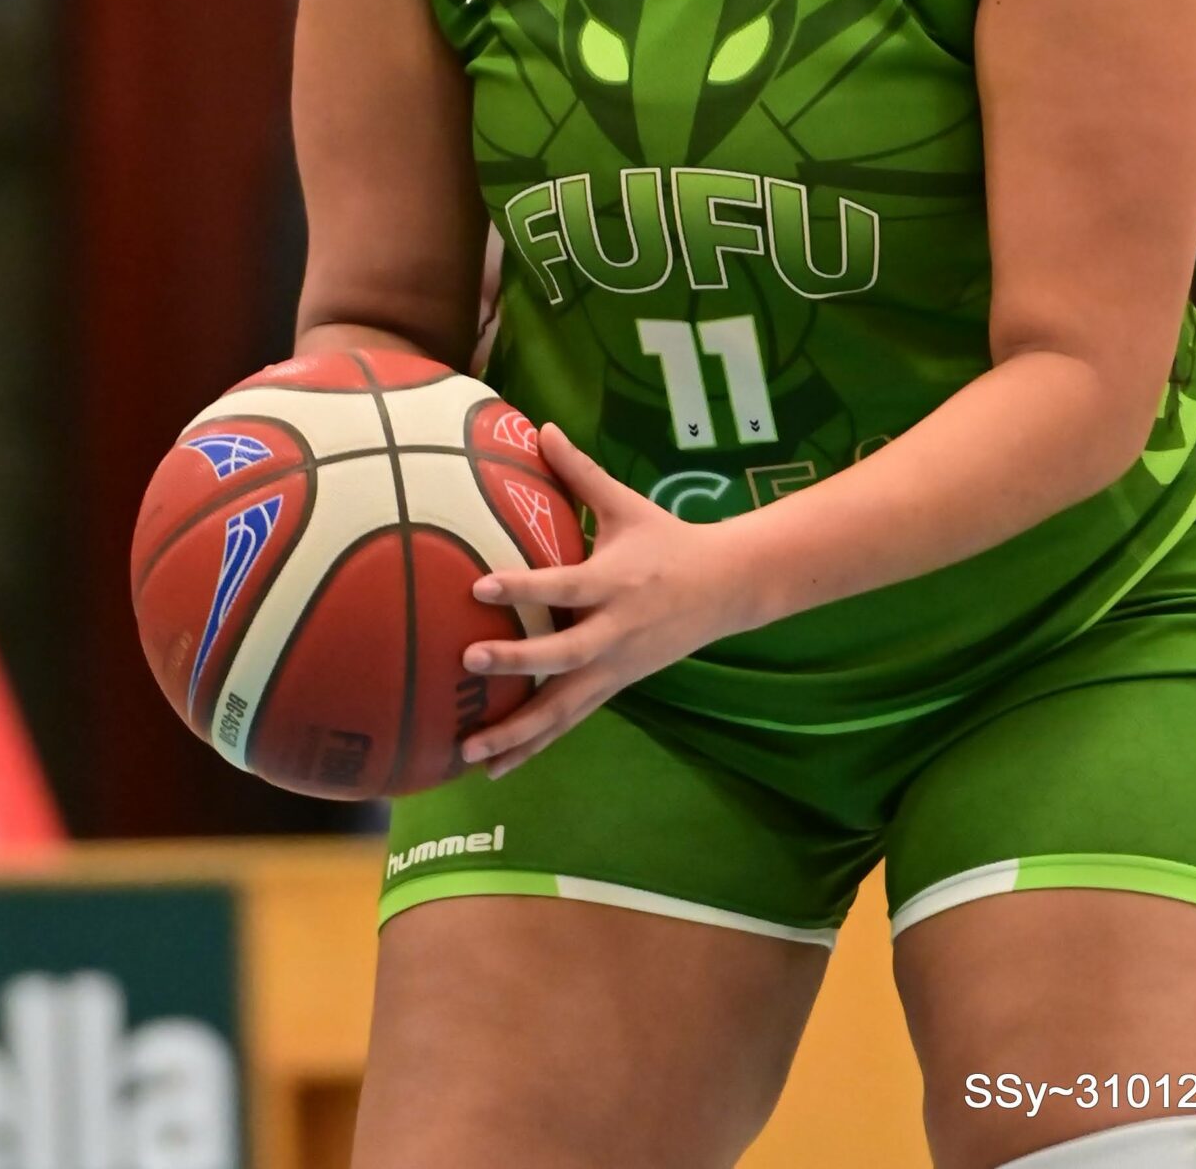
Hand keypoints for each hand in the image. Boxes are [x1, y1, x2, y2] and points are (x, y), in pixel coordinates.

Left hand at [459, 422, 752, 778]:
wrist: (727, 588)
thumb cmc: (666, 540)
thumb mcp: (626, 505)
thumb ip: (580, 471)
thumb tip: (541, 426)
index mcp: (615, 581)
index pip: (564, 585)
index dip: (524, 586)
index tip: (480, 583)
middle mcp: (615, 631)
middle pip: (563, 654)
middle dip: (516, 661)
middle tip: (469, 662)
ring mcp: (616, 667)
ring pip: (563, 707)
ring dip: (517, 733)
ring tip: (468, 751)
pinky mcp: (614, 687)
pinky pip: (569, 722)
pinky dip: (533, 747)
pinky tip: (494, 769)